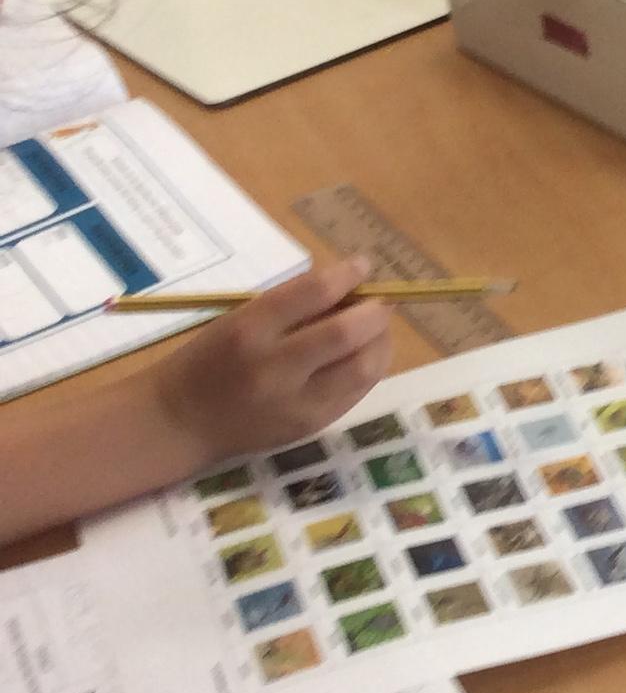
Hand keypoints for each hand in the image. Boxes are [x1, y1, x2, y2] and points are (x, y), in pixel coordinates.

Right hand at [151, 257, 393, 467]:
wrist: (178, 423)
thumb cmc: (209, 361)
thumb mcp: (240, 320)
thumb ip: (293, 305)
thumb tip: (351, 289)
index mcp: (249, 330)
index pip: (314, 292)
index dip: (348, 274)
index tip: (363, 266)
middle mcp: (274, 367)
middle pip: (347, 332)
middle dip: (375, 311)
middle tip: (378, 303)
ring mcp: (295, 403)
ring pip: (364, 367)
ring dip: (381, 341)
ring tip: (375, 330)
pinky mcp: (310, 427)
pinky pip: (358, 393)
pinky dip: (369, 369)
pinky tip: (362, 357)